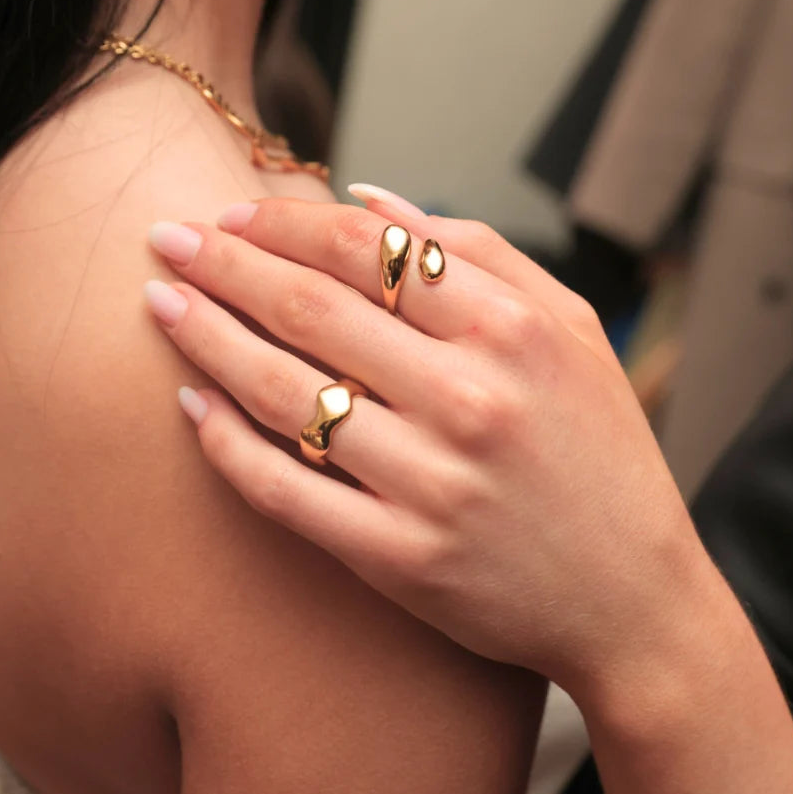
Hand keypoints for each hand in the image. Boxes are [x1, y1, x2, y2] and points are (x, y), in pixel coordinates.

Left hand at [143, 194, 704, 696]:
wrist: (631, 594)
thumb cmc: (602, 451)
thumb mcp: (572, 329)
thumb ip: (481, 252)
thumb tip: (370, 199)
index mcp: (511, 330)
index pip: (365, 249)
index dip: (283, 222)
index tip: (235, 214)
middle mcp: (469, 399)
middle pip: (310, 309)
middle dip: (224, 264)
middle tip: (168, 239)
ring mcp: (432, 483)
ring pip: (284, 392)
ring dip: (206, 339)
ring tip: (161, 304)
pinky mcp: (400, 558)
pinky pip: (287, 491)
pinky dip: (227, 446)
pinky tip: (192, 410)